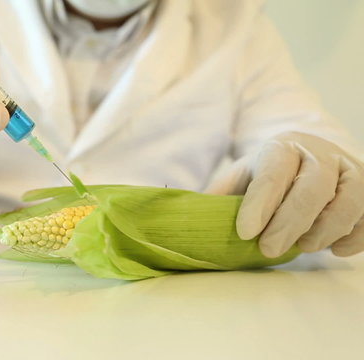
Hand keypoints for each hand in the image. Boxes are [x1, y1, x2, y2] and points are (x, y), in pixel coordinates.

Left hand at [206, 132, 363, 257]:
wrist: (305, 156)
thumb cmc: (267, 174)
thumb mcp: (238, 177)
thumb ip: (217, 196)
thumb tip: (184, 219)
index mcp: (282, 147)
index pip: (273, 173)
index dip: (259, 204)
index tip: (245, 232)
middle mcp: (320, 154)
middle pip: (313, 188)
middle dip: (290, 222)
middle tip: (268, 250)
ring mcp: (349, 171)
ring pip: (349, 200)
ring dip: (326, 229)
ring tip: (303, 247)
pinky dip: (355, 235)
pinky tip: (335, 250)